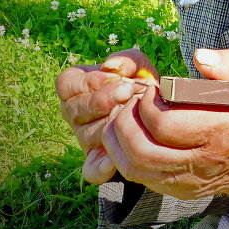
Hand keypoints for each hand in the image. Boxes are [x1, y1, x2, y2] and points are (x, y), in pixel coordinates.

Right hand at [55, 49, 157, 183]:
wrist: (162, 116)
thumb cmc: (143, 86)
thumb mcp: (140, 67)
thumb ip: (128, 59)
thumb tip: (112, 66)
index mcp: (77, 89)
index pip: (66, 84)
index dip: (88, 81)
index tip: (115, 78)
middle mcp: (76, 115)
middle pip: (73, 110)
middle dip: (101, 101)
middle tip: (127, 93)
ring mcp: (85, 139)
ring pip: (87, 135)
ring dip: (111, 125)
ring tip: (133, 116)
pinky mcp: (98, 162)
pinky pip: (91, 170)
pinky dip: (101, 167)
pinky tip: (116, 158)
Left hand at [101, 49, 228, 206]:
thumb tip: (200, 56)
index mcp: (219, 132)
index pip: (165, 124)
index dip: (148, 103)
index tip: (153, 89)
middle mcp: (201, 161)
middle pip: (143, 149)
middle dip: (127, 121)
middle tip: (133, 102)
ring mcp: (188, 181)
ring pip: (135, 167)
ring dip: (118, 140)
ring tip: (124, 116)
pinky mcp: (178, 191)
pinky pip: (139, 178)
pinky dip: (123, 155)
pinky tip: (128, 135)